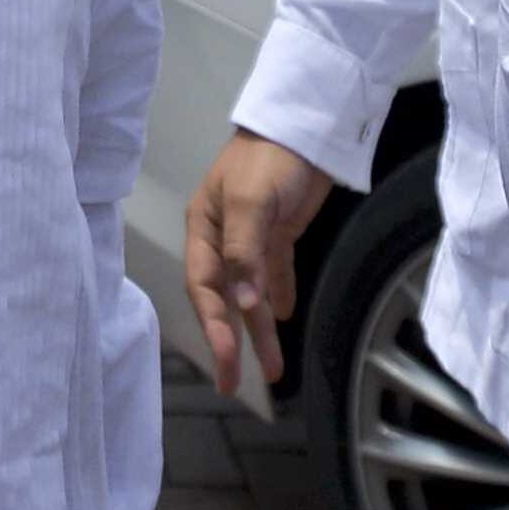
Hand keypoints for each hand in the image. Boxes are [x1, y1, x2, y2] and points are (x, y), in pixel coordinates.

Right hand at [182, 132, 331, 394]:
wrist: (305, 125)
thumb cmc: (270, 158)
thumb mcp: (251, 200)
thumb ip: (245, 251)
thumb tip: (243, 304)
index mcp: (203, 229)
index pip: (204, 288)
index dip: (213, 327)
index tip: (227, 362)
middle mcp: (221, 238)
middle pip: (223, 299)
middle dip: (231, 341)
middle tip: (235, 384)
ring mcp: (250, 237)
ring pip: (251, 293)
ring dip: (260, 329)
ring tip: (275, 368)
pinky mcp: (277, 232)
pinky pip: (273, 273)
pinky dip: (277, 295)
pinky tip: (284, 318)